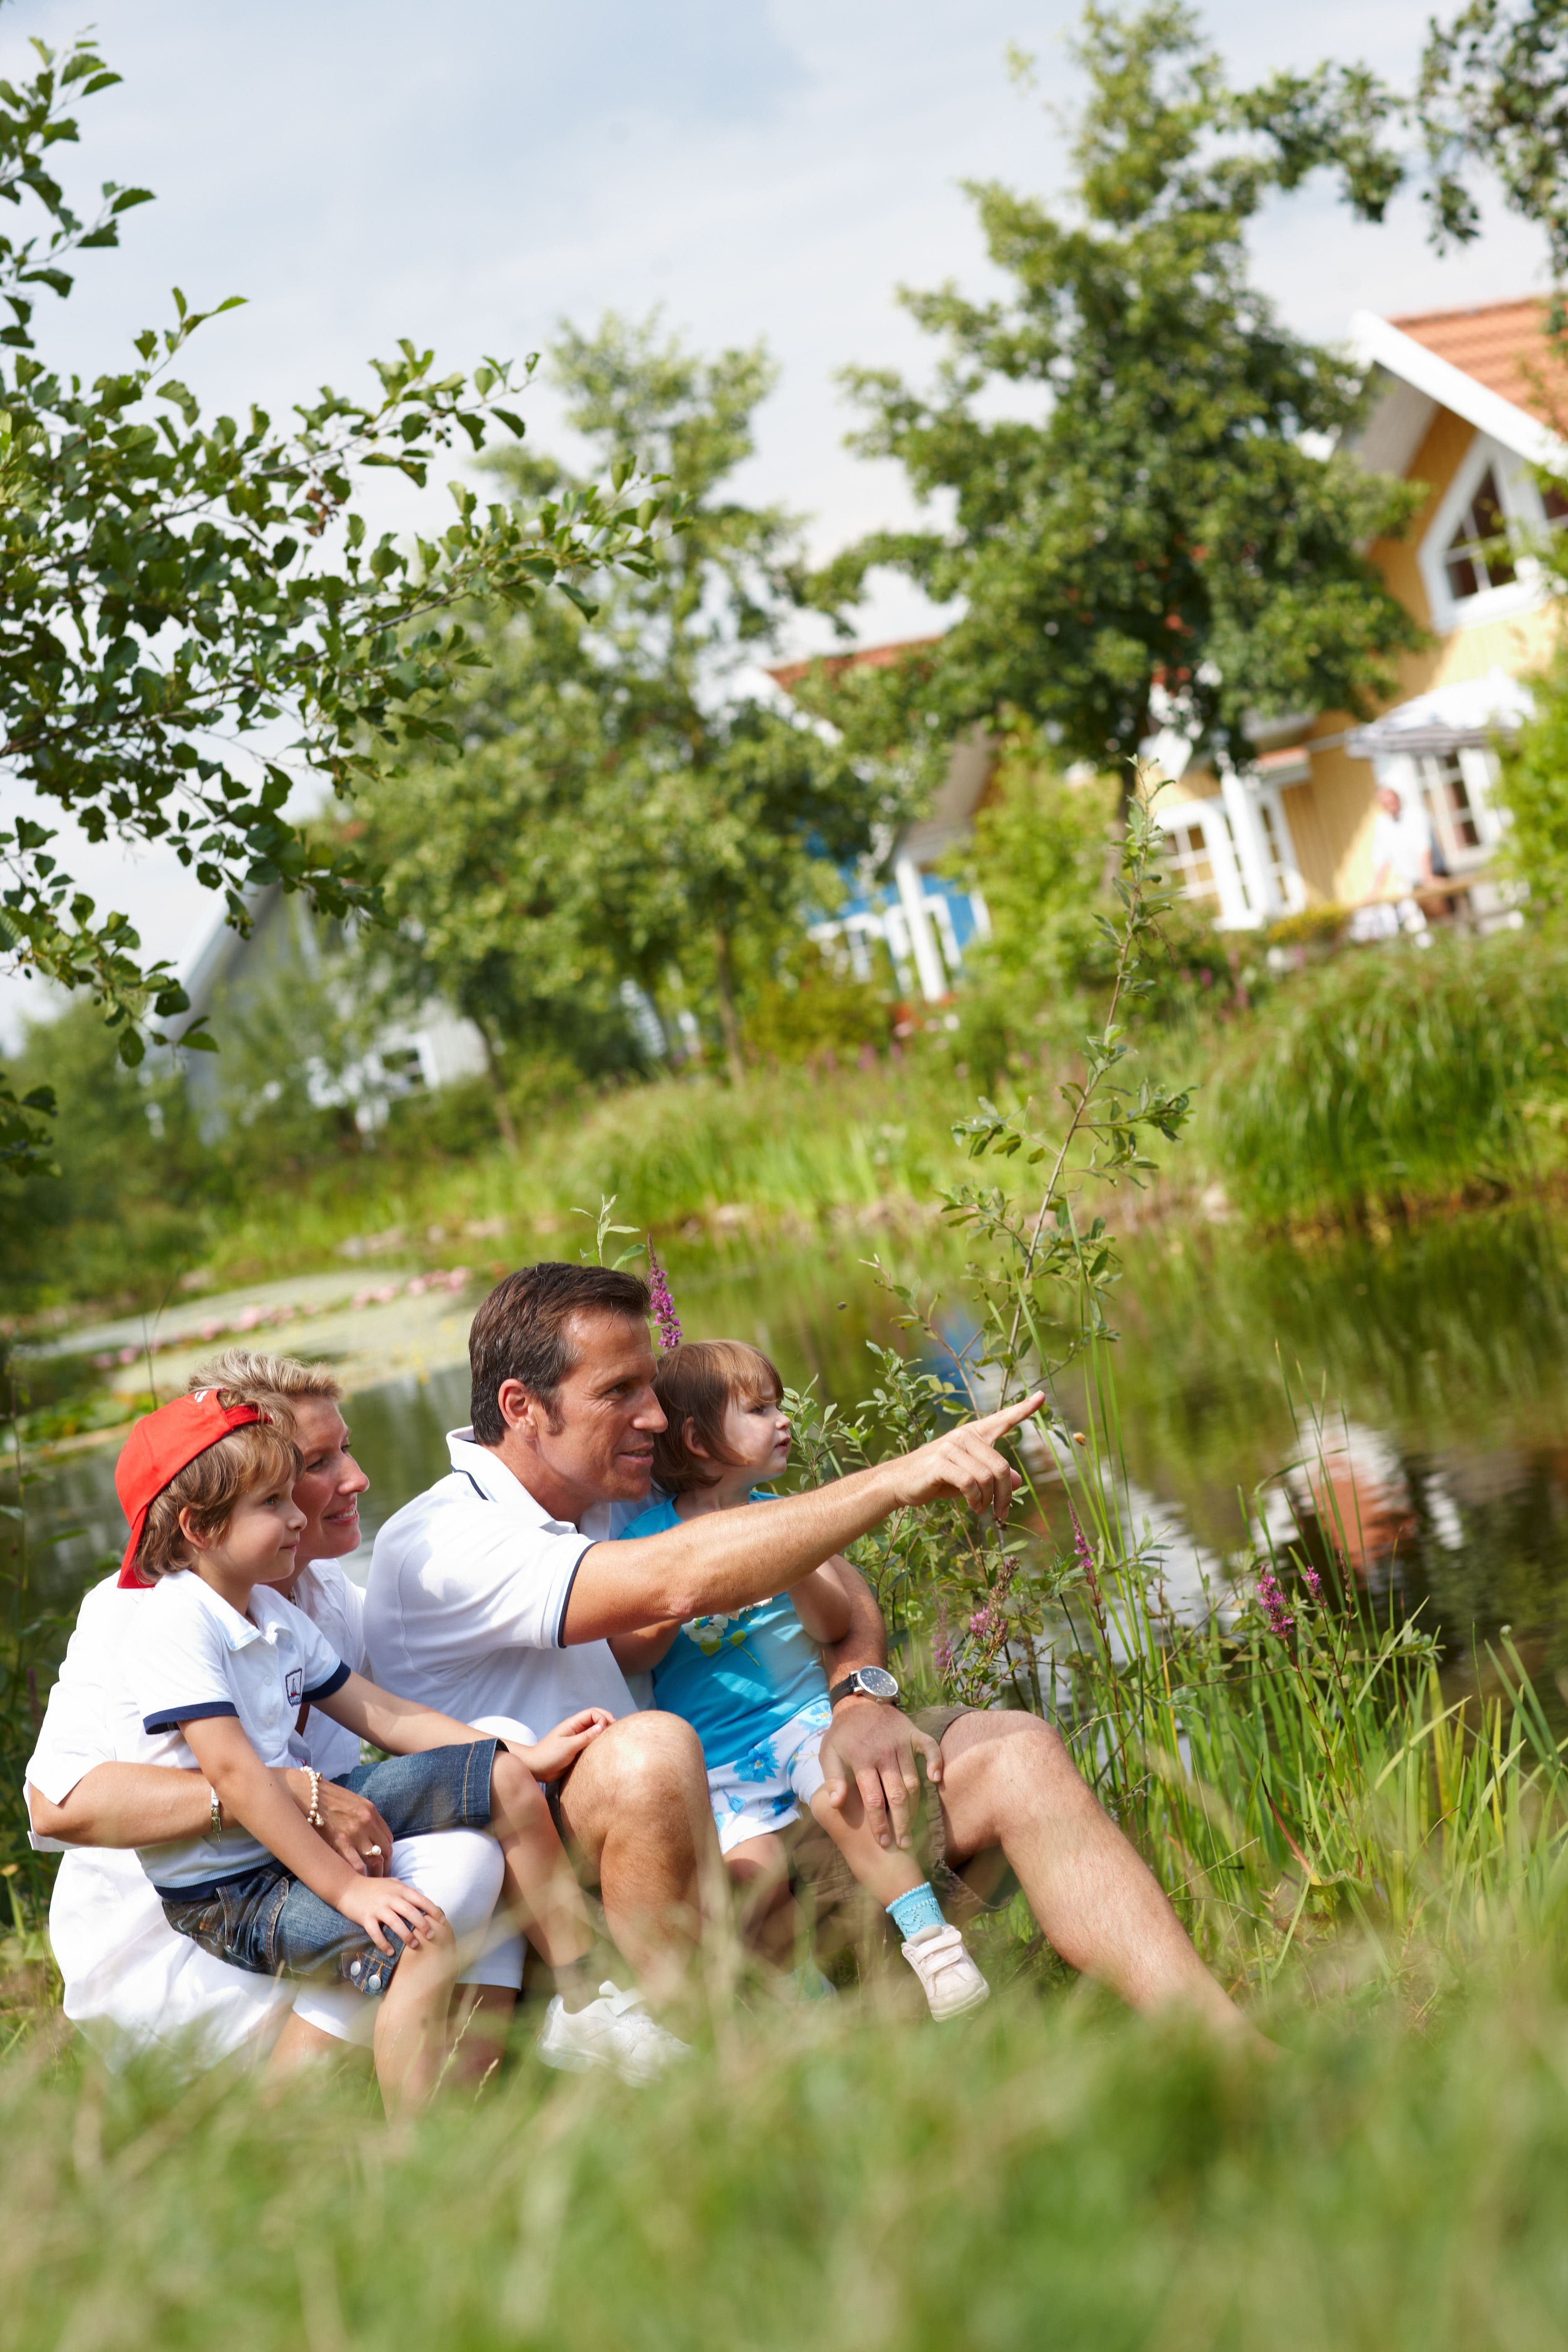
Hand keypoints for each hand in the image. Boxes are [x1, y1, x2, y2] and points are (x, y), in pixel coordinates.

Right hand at [285, 1770, 393, 1877]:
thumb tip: (369, 1837)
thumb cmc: (325, 1798)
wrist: (304, 1793)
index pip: (388, 1838)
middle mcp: (366, 1821)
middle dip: (385, 1868)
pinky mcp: (339, 1842)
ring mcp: (354, 1832)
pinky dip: (359, 1876)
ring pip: (375, 1861)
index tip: (383, 1864)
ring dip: (375, 1876)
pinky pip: (356, 1866)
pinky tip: (356, 1883)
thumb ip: (363, 1817)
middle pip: (385, 1851)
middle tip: (380, 1880)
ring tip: (370, 1886)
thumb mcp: (351, 1802)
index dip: (386, 1854)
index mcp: (370, 1811)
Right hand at [335, 1873, 445, 1957]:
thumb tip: (422, 1903)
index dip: (433, 1910)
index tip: (442, 1920)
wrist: (347, 1886)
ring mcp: (378, 1908)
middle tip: (432, 1936)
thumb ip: (405, 1892)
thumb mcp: (392, 1884)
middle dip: (423, 1925)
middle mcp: (390, 1897)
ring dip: (407, 1935)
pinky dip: (384, 1943)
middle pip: (411, 1912)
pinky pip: (376, 1933)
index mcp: (399, 1889)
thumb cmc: (372, 1887)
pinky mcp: (365, 1917)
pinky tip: (390, 1952)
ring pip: (396, 1923)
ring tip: (415, 1945)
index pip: (420, 1899)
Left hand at [507, 1708, 614, 1781]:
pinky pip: (591, 1743)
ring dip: (603, 1733)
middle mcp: (576, 1729)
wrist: (536, 1768)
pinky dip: (599, 1744)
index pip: (592, 1713)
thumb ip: (585, 1737)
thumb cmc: (549, 1755)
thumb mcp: (568, 1746)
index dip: (603, 1718)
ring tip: (612, 1740)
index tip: (607, 1730)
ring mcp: (577, 1739)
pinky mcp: (577, 1749)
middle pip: (595, 1719)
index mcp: (573, 1724)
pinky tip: (604, 1750)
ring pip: (594, 1731)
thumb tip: (603, 1726)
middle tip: (616, 1733)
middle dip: (606, 1722)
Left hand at [818, 1698, 944, 1851]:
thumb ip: (833, 1779)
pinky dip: (935, 1762)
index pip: (873, 1799)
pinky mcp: (913, 1733)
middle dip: (901, 1822)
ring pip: (913, 1779)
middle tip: (903, 1844)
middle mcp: (883, 1753)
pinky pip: (930, 1748)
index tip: (883, 1842)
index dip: (879, 1823)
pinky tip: (936, 1780)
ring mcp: (901, 1743)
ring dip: (916, 1806)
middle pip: (897, 1794)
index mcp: (862, 1760)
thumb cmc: (842, 1734)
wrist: (858, 1702)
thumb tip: (836, 1804)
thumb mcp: (828, 1754)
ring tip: (915, 1829)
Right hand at [887, 1392, 1044, 1522]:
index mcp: (974, 1434)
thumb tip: (1017, 1482)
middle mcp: (964, 1436)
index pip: (1003, 1419)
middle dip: (1005, 1494)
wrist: (901, 1483)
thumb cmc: (938, 1479)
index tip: (1042, 1396)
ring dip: (988, 1500)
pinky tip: (973, 1507)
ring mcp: (951, 1447)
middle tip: (1003, 1512)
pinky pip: (970, 1483)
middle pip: (1001, 1466)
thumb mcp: (971, 1477)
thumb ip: (994, 1476)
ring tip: (982, 1510)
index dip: (1024, 1408)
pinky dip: (975, 1500)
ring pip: (987, 1477)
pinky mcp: (941, 1463)